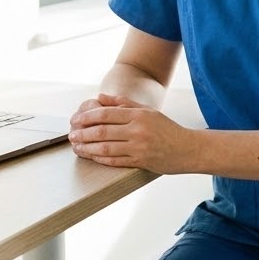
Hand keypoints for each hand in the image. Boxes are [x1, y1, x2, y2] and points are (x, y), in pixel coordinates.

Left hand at [68, 92, 190, 171]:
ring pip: (105, 148)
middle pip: (102, 131)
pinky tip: (90, 156)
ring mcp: (138, 147)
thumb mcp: (148, 111)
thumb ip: (124, 103)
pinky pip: (114, 160)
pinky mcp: (140, 161)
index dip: (88, 117)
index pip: (106, 114)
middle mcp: (137, 130)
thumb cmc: (167, 129)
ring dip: (87, 148)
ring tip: (76, 146)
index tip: (76, 120)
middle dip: (83, 133)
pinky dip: (99, 158)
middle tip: (71, 134)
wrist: (187, 149)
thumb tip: (101, 97)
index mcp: (139, 115)